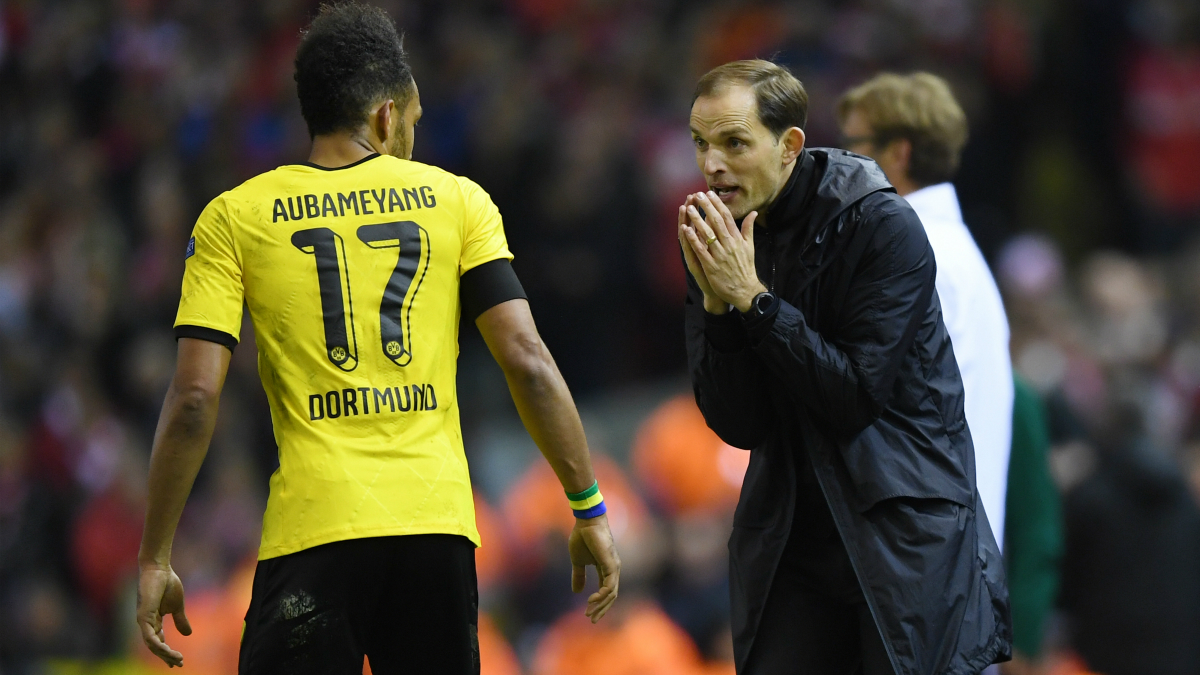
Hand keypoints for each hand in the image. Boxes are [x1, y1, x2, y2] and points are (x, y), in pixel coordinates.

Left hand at [136, 565, 190, 667]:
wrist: (160, 570)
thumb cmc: (167, 584)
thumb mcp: (177, 606)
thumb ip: (180, 620)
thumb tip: (188, 634)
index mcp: (154, 621)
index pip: (159, 641)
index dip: (167, 652)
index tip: (177, 662)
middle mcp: (146, 624)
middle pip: (155, 646)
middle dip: (166, 656)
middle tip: (178, 664)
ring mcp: (143, 621)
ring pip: (152, 644)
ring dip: (164, 654)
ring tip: (176, 659)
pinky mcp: (143, 617)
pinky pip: (149, 637)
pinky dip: (158, 645)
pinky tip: (166, 651)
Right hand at [567, 513, 620, 622]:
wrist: (585, 523)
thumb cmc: (582, 538)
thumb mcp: (578, 561)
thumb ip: (579, 576)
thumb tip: (577, 592)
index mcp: (606, 569)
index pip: (606, 591)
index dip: (598, 604)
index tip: (588, 614)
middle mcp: (613, 570)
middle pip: (611, 596)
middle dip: (601, 609)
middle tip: (591, 619)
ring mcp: (613, 568)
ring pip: (611, 593)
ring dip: (600, 605)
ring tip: (588, 611)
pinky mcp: (611, 565)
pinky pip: (609, 586)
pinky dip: (602, 595)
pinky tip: (592, 599)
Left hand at [681, 191, 766, 311]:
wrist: (745, 290)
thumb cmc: (746, 268)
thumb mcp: (749, 246)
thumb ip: (748, 229)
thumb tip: (753, 212)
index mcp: (737, 239)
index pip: (726, 217)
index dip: (717, 204)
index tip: (709, 194)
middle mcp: (729, 244)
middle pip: (716, 222)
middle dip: (706, 207)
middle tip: (697, 195)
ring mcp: (720, 255)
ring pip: (707, 234)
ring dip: (697, 220)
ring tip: (689, 208)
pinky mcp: (711, 266)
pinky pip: (701, 250)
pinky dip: (693, 239)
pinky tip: (686, 229)